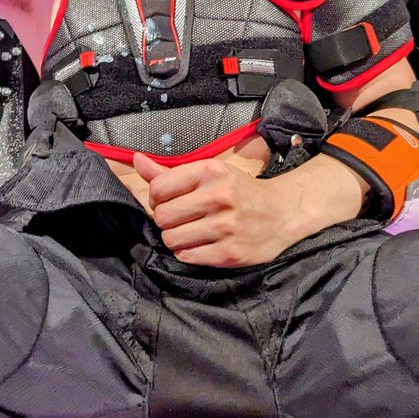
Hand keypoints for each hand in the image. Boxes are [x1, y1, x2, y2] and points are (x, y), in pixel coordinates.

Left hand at [132, 153, 299, 267]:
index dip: (157, 198)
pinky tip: (202, 243)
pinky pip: (187, 257)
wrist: (282, 213)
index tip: (168, 200)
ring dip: (176, 238)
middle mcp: (219, 197)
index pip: (158, 188)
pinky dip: (188, 252)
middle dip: (166, 220)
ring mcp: (225, 227)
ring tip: (191, 231)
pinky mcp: (229, 253)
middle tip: (181, 218)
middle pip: (162, 217)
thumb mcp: (209, 172)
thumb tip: (136, 161)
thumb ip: (169, 171)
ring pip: (171, 239)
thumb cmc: (240, 191)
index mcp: (211, 171)